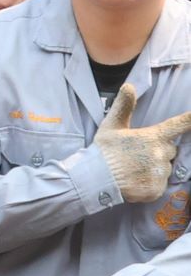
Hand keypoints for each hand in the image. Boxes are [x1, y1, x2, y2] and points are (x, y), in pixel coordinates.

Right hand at [91, 83, 190, 202]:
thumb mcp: (111, 125)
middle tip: (136, 154)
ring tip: (133, 169)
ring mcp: (159, 173)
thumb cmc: (103, 150)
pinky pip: (159, 184)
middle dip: (158, 150)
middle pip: (169, 150)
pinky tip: (134, 180)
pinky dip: (149, 182)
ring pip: (164, 168)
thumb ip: (124, 106)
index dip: (190, 120)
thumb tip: (129, 86)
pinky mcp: (156, 189)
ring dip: (153, 167)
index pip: (178, 126)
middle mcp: (160, 155)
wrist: (94, 178)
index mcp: (153, 137)